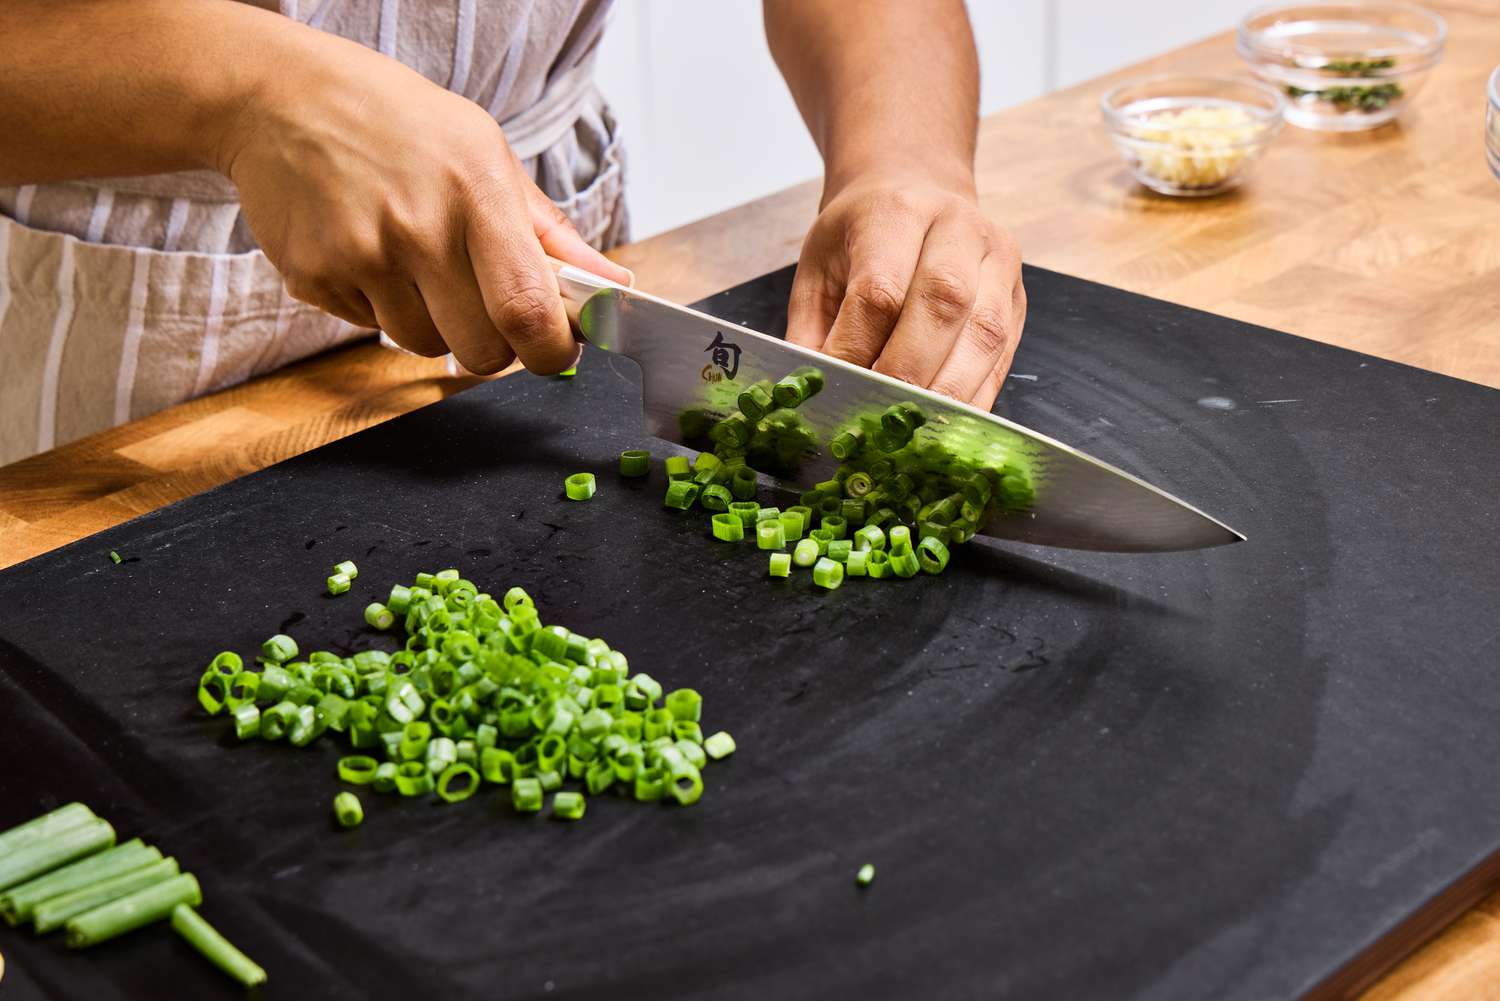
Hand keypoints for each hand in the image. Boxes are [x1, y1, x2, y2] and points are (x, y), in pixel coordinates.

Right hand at [220, 29, 631, 374]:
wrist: (281, 97)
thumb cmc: (400, 124)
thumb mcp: (486, 152)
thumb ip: (550, 233)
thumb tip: (616, 289)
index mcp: (476, 191)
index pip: (528, 309)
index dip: (553, 349)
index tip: (558, 348)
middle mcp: (418, 228)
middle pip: (482, 350)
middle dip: (498, 346)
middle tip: (490, 310)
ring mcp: (360, 257)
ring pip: (427, 346)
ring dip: (438, 325)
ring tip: (420, 264)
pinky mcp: (314, 278)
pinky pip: (372, 330)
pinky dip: (384, 308)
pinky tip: (373, 254)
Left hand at [785, 172, 1024, 410]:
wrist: (916, 188)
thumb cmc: (861, 237)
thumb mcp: (820, 268)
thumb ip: (813, 331)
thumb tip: (813, 393)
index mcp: (896, 211)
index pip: (880, 289)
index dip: (858, 348)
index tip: (837, 390)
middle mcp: (957, 227)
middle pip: (942, 304)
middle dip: (909, 373)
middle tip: (880, 420)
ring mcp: (997, 260)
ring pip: (984, 331)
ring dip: (949, 391)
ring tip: (917, 432)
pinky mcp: (1018, 295)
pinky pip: (1003, 354)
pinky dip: (975, 396)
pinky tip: (948, 424)